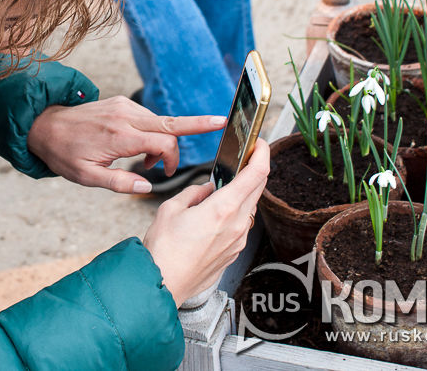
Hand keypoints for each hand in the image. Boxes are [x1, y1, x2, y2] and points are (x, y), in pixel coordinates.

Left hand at [27, 95, 227, 193]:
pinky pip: (148, 117)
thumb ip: (120, 184)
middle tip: (220, 124)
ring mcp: (125, 106)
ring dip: (163, 140)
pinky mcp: (122, 102)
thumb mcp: (88, 178)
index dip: (172, 159)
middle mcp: (126, 116)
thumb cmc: (65, 153)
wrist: (45, 125)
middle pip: (172, 122)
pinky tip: (139, 147)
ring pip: (161, 121)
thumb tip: (148, 187)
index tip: (164, 173)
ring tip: (147, 161)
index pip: (164, 142)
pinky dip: (153, 132)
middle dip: (198, 125)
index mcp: (119, 136)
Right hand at [142, 140, 268, 306]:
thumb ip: (194, 193)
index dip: (262, 153)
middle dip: (255, 168)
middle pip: (258, 187)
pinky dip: (235, 212)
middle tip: (244, 158)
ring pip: (250, 206)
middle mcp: (237, 224)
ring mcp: (238, 240)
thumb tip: (206, 188)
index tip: (259, 143)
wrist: (164, 284)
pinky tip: (218, 212)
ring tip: (225, 186)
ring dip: (244, 192)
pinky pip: (241, 224)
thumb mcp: (171, 209)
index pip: (256, 173)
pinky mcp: (234, 252)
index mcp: (223, 208)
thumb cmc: (163, 250)